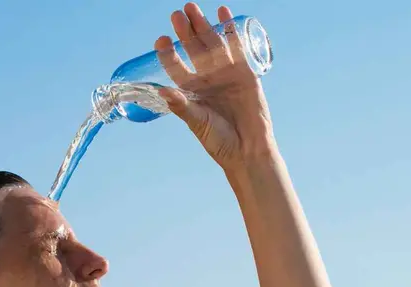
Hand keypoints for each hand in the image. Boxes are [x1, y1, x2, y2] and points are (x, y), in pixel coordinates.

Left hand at [156, 3, 276, 170]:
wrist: (248, 149)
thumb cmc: (219, 140)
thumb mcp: (197, 122)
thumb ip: (182, 106)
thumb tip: (161, 92)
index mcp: (190, 90)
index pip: (175, 66)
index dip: (168, 53)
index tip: (161, 41)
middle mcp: (205, 78)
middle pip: (193, 49)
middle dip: (184, 31)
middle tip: (176, 15)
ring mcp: (224, 72)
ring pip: (212, 43)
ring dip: (203, 25)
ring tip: (192, 8)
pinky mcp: (244, 71)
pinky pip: (235, 46)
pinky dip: (230, 28)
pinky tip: (222, 12)